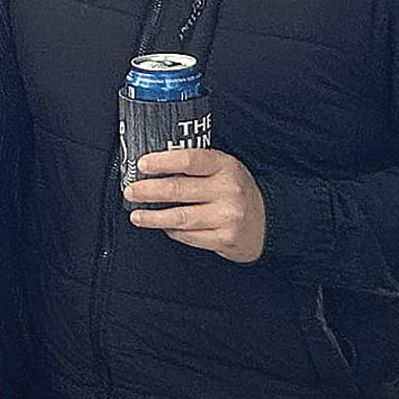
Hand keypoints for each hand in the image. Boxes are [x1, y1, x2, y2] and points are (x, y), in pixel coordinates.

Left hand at [125, 146, 265, 262]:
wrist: (268, 221)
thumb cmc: (237, 192)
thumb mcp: (224, 170)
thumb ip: (196, 166)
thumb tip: (153, 167)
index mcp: (226, 166)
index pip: (190, 160)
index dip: (163, 161)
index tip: (142, 165)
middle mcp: (229, 189)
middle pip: (178, 189)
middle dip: (148, 191)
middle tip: (130, 191)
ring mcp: (227, 216)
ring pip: (180, 217)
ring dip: (153, 217)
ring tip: (137, 215)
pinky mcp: (225, 238)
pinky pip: (189, 236)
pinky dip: (172, 232)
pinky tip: (164, 227)